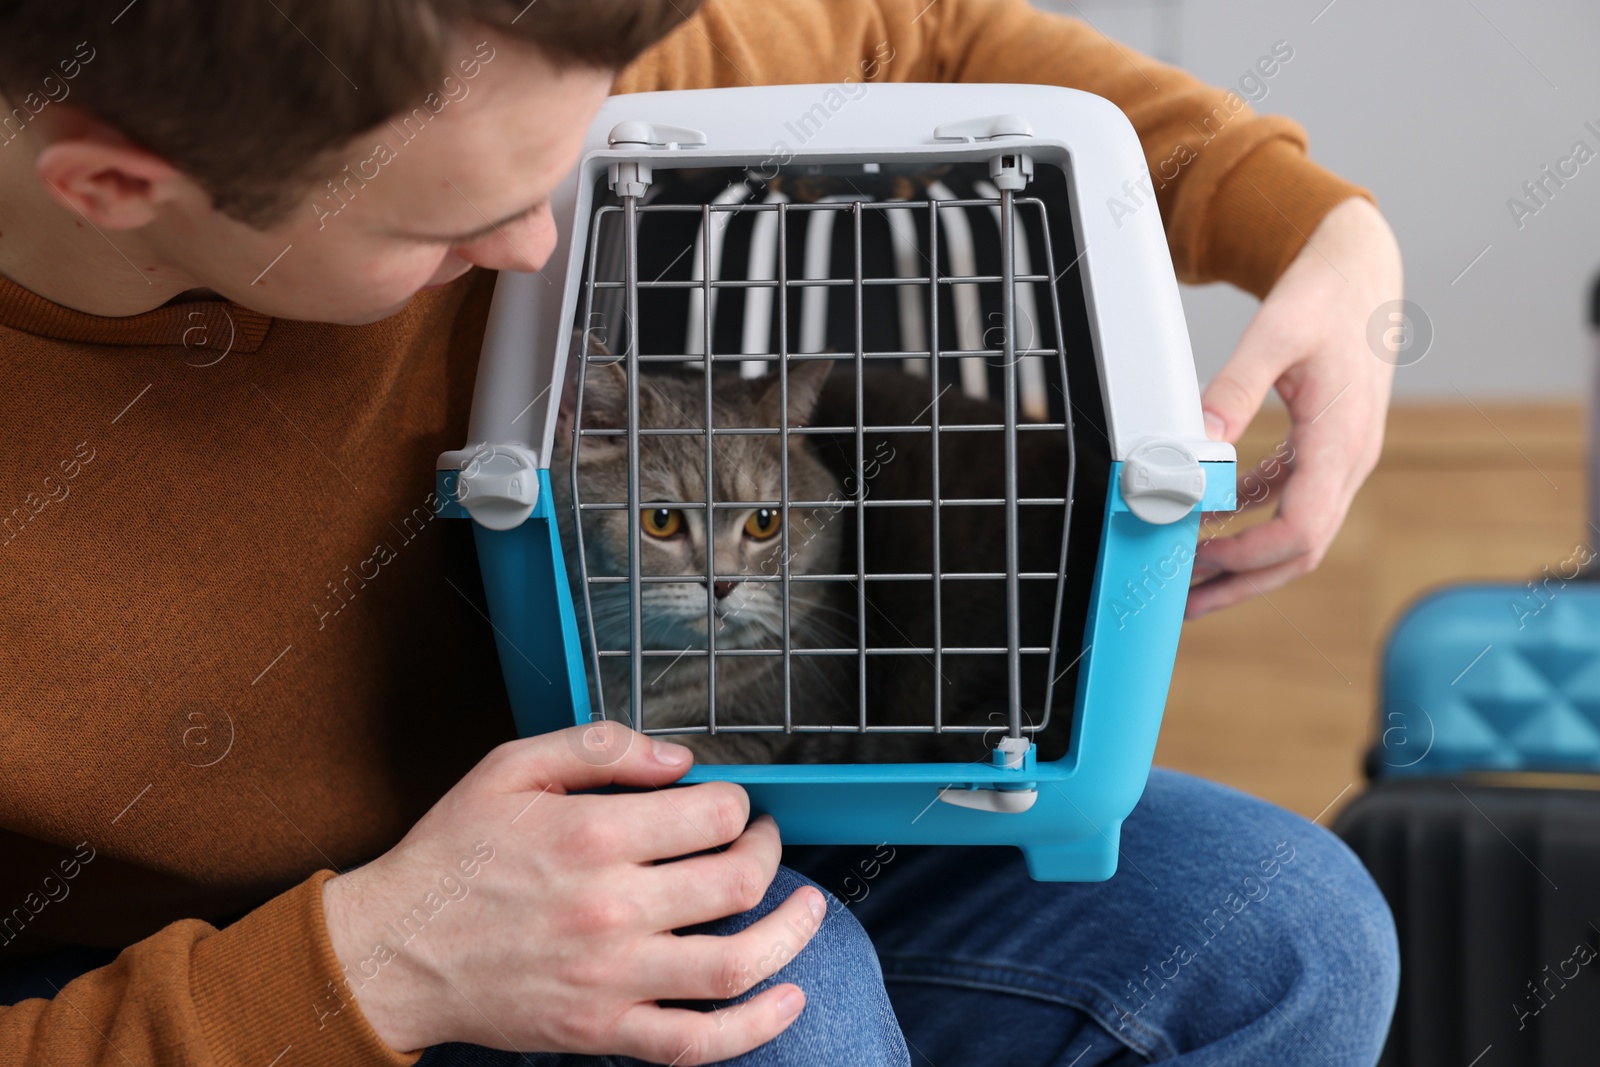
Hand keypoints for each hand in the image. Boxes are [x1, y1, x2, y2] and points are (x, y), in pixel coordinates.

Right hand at [321, 722, 824, 1062]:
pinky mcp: (603, 1031)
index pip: (713, 815)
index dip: (736, 802)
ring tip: (808, 909)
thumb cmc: (453, 854)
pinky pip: (696, 1042)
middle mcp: (611, 906)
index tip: (728, 804)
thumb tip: (679, 759)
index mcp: (592, 834)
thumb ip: (600, 747)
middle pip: (737, 879)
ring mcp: (611, 977)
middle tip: (764, 840)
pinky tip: (788, 1000)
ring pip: (737, 962)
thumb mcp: (511, 768)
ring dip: (792, 933)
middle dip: (768, 851)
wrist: (395, 949)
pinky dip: (755, 1028)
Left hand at [1187, 196, 1401, 616]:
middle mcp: (1349, 459)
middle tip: (1185, 601)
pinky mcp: (1325, 452)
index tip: (1200, 562)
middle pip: (1302, 550)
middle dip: (1243, 580)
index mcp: (1342, 439)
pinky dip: (1251, 522)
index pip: (1301, 527)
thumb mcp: (1275, 331)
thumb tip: (1197, 444)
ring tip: (1190, 577)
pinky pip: (1289, 503)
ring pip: (1297, 535)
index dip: (1250, 555)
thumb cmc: (1325, 296)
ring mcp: (1340, 460)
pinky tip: (1210, 525)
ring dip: (1245, 561)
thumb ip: (1234, 388)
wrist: (1361, 271)